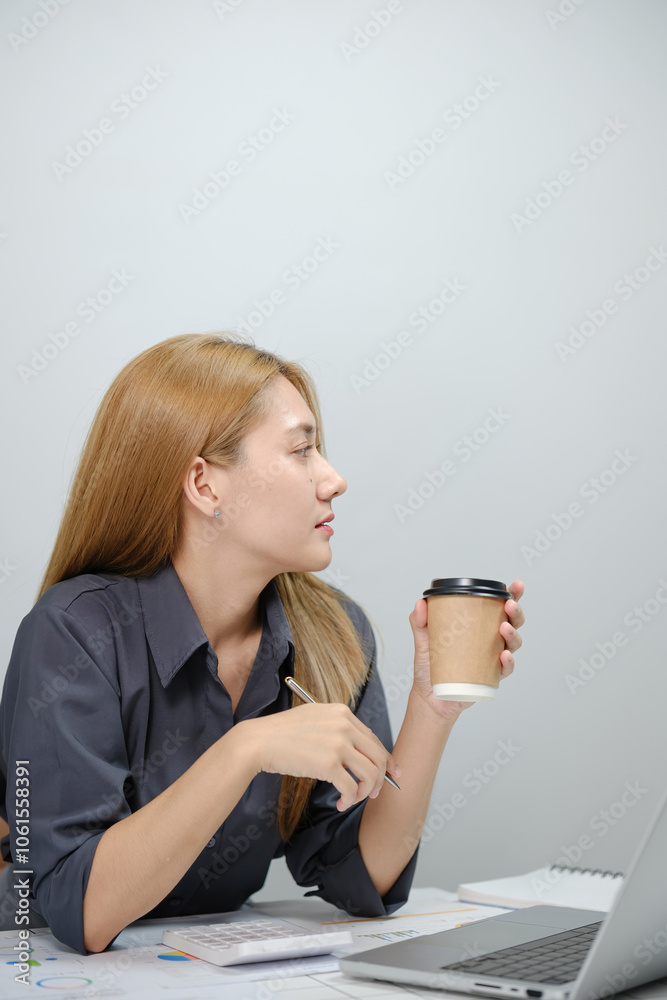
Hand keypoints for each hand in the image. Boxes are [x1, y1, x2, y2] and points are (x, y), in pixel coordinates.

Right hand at [240, 703, 400, 810]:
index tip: (389, 774)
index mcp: (342, 712)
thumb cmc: (282, 733)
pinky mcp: (328, 763)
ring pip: (370, 773)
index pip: (373, 738)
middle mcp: (344, 725)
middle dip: (380, 778)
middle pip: (378, 756)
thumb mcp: (315, 718)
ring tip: (352, 799)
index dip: (385, 759)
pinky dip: (350, 800)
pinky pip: (352, 787)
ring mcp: (338, 743)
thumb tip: (359, 750)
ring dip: (365, 792)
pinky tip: (341, 803)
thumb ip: (338, 727)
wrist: (259, 741)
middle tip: (374, 793)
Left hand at [409, 580, 524, 721]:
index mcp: (478, 625)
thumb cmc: (430, 665)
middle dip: (516, 612)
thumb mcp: (423, 639)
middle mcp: (489, 640)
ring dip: (513, 634)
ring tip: (504, 627)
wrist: (429, 696)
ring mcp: (492, 658)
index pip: (499, 607)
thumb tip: (420, 602)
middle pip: (513, 622)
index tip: (516, 585)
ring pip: (513, 644)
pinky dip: (508, 662)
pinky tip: (504, 656)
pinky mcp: (491, 677)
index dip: (512, 595)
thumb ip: (420, 620)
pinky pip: (505, 669)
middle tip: (510, 605)